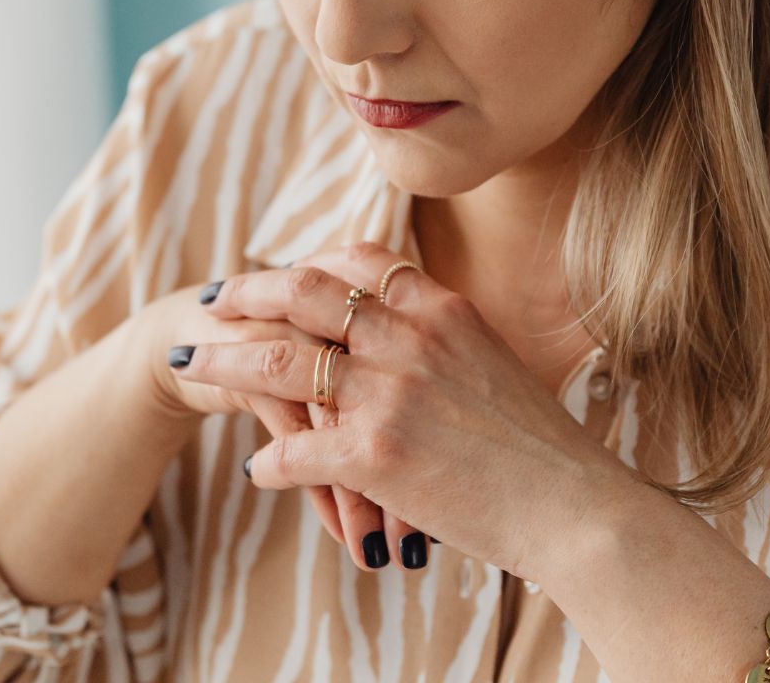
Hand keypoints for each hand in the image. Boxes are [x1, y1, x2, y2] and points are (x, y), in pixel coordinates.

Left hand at [172, 241, 636, 583]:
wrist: (575, 507)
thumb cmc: (542, 449)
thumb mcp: (493, 364)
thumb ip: (442, 338)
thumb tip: (403, 328)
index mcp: (441, 309)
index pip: (359, 261)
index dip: (309, 263)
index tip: (279, 273)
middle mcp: (410, 338)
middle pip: (302, 293)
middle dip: (247, 292)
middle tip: (212, 300)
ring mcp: (389, 393)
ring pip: (279, 361)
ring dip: (228, 361)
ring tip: (194, 365)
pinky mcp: (374, 453)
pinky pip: (294, 449)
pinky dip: (270, 460)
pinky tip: (258, 469)